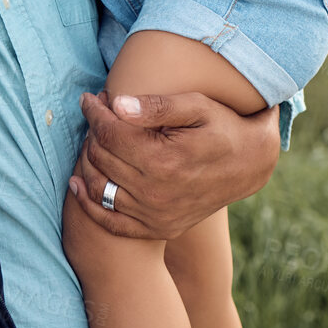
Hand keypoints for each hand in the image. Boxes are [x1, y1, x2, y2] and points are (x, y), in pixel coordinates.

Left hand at [65, 90, 279, 240]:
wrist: (250, 165)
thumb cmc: (222, 127)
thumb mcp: (196, 106)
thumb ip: (156, 105)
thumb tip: (116, 104)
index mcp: (162, 160)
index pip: (109, 133)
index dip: (94, 112)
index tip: (90, 98)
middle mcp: (155, 192)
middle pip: (101, 157)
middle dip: (92, 131)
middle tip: (97, 114)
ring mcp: (156, 215)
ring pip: (99, 187)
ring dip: (87, 161)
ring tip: (92, 140)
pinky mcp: (158, 228)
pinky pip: (111, 222)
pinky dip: (89, 205)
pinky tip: (77, 184)